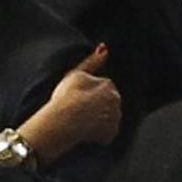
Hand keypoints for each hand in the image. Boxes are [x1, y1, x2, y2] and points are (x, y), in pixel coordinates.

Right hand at [17, 44, 120, 163]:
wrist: (65, 120)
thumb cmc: (67, 96)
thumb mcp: (76, 73)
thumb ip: (92, 61)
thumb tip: (105, 47)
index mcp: (109, 84)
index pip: (103, 88)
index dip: (88, 93)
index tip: (77, 98)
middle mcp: (116, 100)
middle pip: (108, 102)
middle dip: (97, 106)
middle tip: (79, 110)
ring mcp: (115, 117)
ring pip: (108, 118)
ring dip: (98, 119)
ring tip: (81, 121)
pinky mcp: (111, 133)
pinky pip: (106, 133)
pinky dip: (98, 133)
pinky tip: (85, 131)